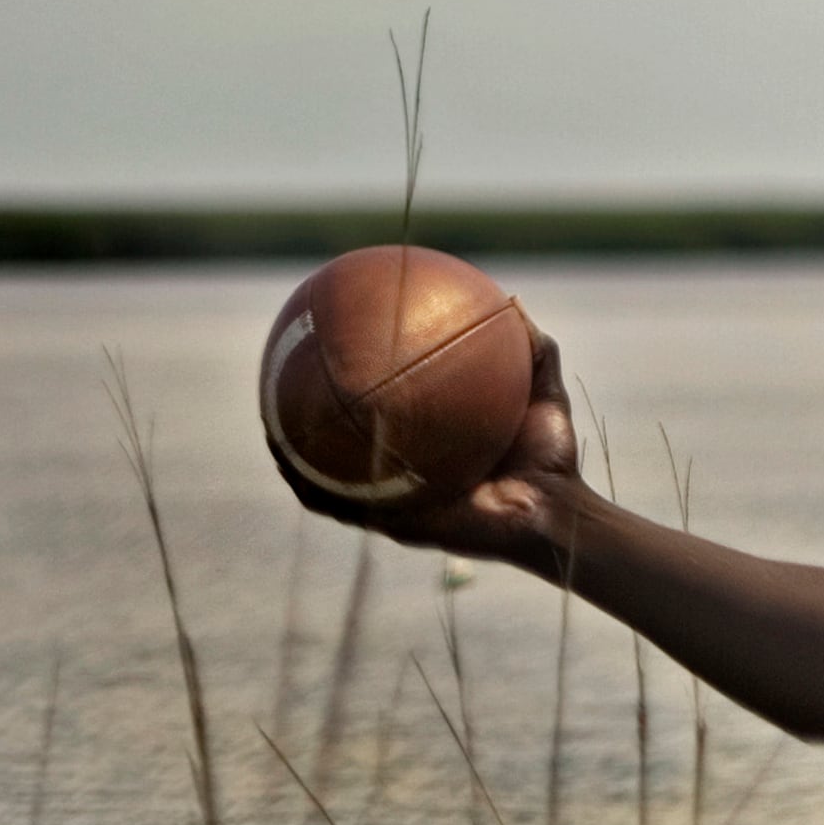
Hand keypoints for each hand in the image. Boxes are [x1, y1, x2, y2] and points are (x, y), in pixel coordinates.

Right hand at [272, 324, 583, 572]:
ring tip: (267, 428)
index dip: (356, 393)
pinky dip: (312, 487)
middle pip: (344, 448)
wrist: (556, 514)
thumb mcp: (542, 394)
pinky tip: (290, 465)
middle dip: (309, 423)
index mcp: (428, 448)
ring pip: (326, 480)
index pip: (383, 417)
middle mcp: (405, 474)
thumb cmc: (553, 461)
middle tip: (281, 390)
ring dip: (293, 457)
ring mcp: (396, 502)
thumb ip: (532, 350)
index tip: (332, 359)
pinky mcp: (397, 524)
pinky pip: (342, 507)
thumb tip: (510, 301)